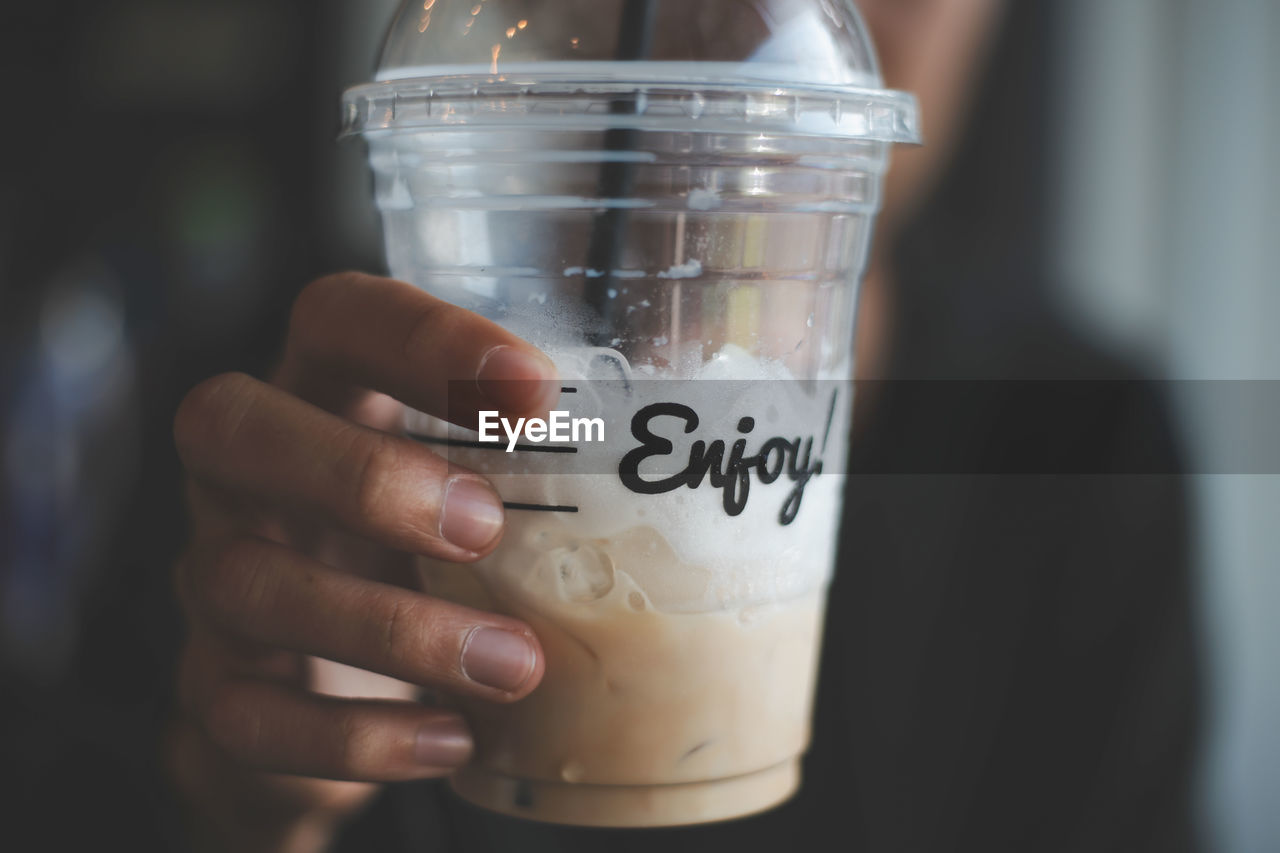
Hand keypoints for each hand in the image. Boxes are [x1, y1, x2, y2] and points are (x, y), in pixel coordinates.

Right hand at [166, 273, 557, 852]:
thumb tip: (701, 471)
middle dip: (360, 473)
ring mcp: (216, 576)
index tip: (536, 388)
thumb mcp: (474, 490)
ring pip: (244, 582)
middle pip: (234, 425)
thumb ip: (541, 470)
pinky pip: (246, 714)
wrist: (329, 693)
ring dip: (391, 626)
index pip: (340, 317)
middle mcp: (249, 474)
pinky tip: (454, 740)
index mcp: (324, 393)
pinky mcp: (217, 684)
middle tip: (484, 526)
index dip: (425, 338)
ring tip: (512, 664)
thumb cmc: (427, 557)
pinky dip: (355, 735)